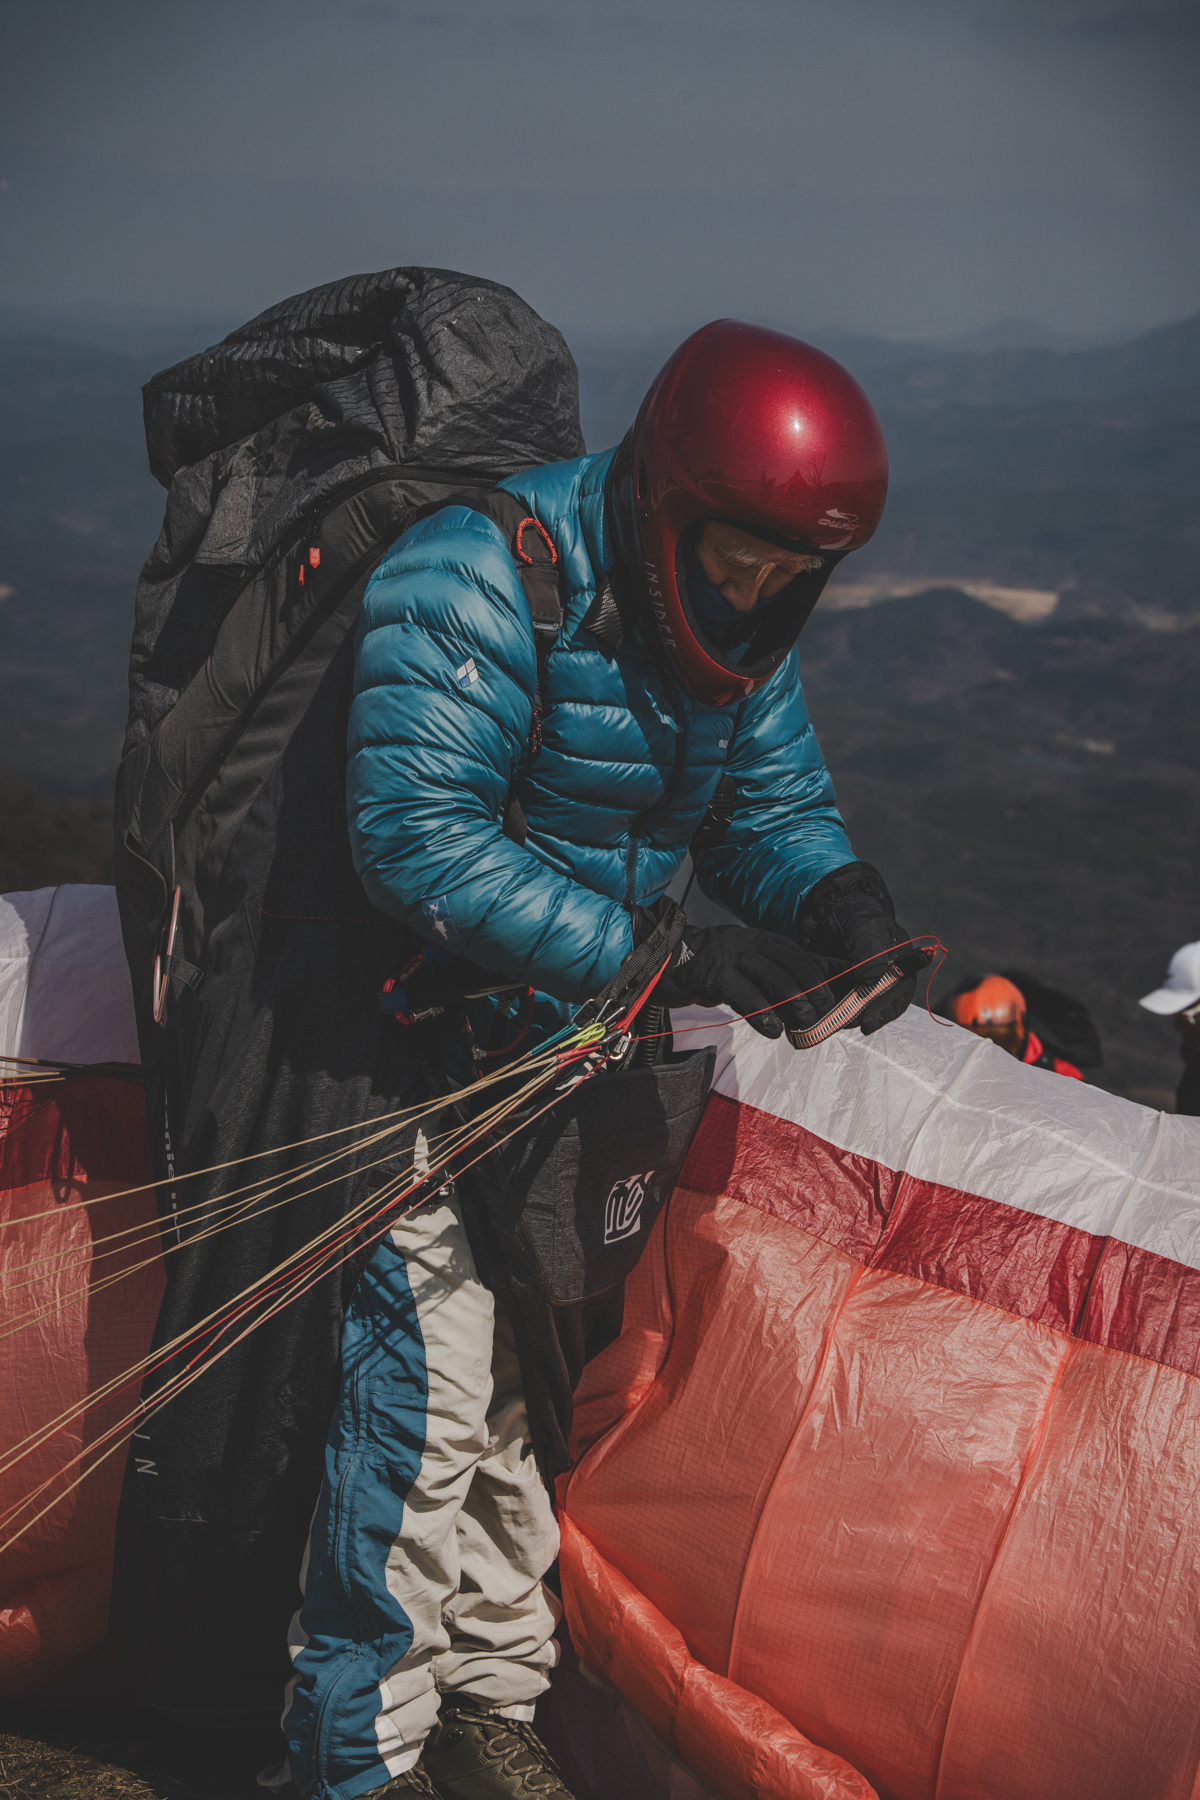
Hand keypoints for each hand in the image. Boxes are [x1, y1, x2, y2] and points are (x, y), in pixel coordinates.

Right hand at [654, 925, 835, 1040]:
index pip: (798, 954)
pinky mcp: (715, 976)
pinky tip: (773, 1031)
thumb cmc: (709, 969)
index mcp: (759, 939)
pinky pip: (746, 996)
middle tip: (821, 1018)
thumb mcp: (743, 964)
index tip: (831, 998)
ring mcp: (732, 958)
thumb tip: (804, 996)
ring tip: (802, 1027)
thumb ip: (770, 973)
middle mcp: (749, 943)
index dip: (818, 976)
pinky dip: (763, 1015)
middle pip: (792, 966)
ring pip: (774, 979)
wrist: (664, 963)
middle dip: (812, 992)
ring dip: (794, 1005)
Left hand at [798, 862, 914, 1034]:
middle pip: (878, 1008)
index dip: (885, 1011)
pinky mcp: (845, 992)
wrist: (831, 913)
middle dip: (858, 1016)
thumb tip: (870, 981)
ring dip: (839, 1011)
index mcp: (903, 965)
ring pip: (855, 1010)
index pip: (900, 994)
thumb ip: (870, 952)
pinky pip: (837, 1004)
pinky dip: (826, 1002)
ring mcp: (865, 989)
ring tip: (822, 1006)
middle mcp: (887, 981)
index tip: (867, 1024)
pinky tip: (814, 995)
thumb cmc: (856, 916)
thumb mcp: (865, 928)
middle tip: (839, 1022)